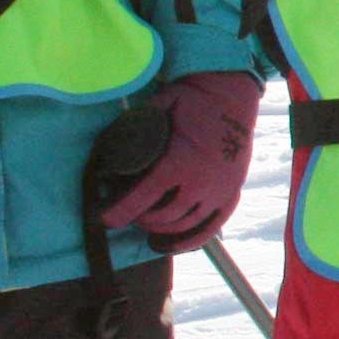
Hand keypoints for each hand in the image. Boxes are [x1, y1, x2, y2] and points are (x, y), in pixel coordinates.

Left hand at [98, 72, 265, 248]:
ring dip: (161, 228)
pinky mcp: (232, 193)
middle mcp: (200, 183)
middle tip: (127, 212)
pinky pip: (211, 227)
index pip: (142, 198)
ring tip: (147, 222)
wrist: (233, 94)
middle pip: (161, 217)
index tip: (105, 219)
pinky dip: (191, 240)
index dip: (120, 212)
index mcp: (179, 163)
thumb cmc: (193, 99)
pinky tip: (172, 244)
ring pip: (183, 225)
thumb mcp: (157, 107)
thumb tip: (106, 146)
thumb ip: (134, 127)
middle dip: (139, 218)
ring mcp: (219, 192)